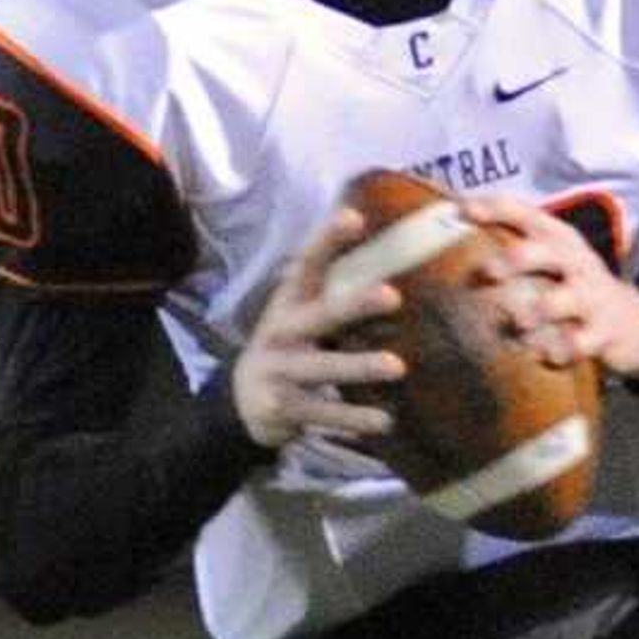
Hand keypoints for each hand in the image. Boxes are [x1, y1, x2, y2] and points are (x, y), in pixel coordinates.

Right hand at [230, 205, 412, 447]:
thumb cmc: (287, 349)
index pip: (307, 265)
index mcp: (288, 304)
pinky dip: (354, 418)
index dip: (327, 240)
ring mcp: (280, 370)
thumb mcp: (297, 316)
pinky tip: (384, 422)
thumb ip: (332, 293)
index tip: (355, 217)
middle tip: (392, 296)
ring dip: (360, 366)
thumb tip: (393, 260)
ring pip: (323, 368)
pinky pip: (323, 412)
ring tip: (397, 367)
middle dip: (354, 305)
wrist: (241, 402)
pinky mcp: (283, 407)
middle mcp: (281, 332)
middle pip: (320, 315)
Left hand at [454, 194, 638, 376]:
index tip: (463, 210)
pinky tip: (546, 355)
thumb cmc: (571, 287)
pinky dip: (562, 349)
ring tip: (518, 322)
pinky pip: (581, 342)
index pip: (527, 215)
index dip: (496, 209)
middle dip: (514, 259)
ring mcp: (591, 297)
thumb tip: (449, 238)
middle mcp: (574, 262)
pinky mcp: (603, 332)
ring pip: (562, 300)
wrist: (631, 323)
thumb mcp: (549, 262)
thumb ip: (510, 252)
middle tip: (487, 273)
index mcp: (557, 240)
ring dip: (536, 311)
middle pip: (544, 252)